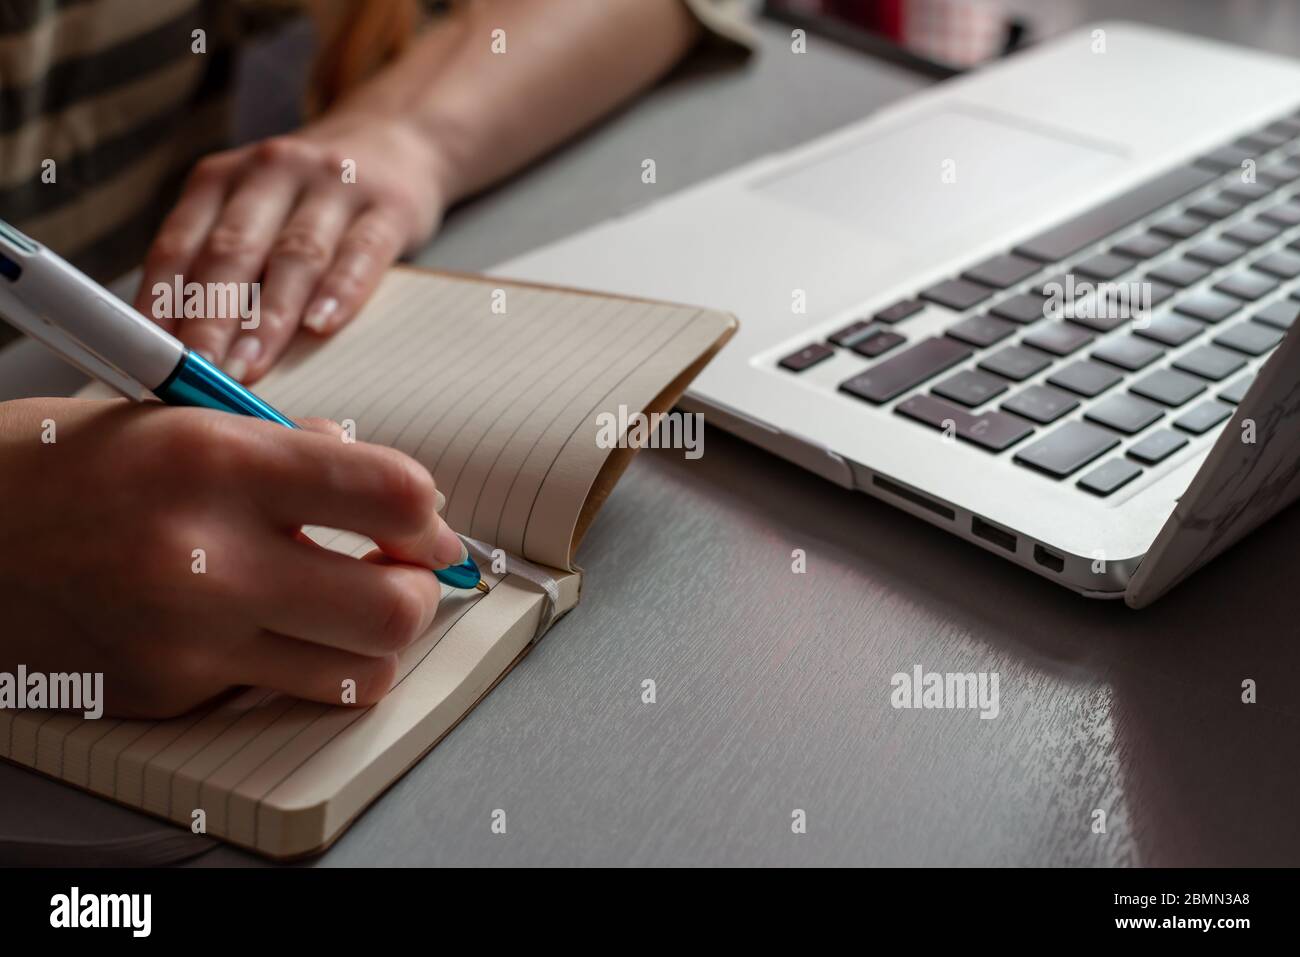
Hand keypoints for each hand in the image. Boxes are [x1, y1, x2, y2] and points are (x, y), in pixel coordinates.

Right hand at [0, 398, 464, 717]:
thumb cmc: (67, 464)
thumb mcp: (180, 421)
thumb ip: (293, 450)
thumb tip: (388, 486)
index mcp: (219, 464)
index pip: (393, 495)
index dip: (427, 513)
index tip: (421, 521)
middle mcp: (207, 561)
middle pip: (395, 608)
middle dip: (418, 591)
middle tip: (400, 574)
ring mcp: (187, 642)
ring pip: (360, 674)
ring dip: (371, 642)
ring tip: (344, 610)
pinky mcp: (167, 695)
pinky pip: (276, 690)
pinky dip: (285, 661)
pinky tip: (248, 625)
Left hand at [134, 118, 448, 382]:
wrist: (395, 139)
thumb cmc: (311, 202)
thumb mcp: (254, 213)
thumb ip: (221, 268)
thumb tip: (185, 355)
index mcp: (221, 179)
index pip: (178, 245)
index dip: (161, 304)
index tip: (154, 362)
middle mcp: (271, 172)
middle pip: (232, 252)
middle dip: (210, 319)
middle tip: (199, 372)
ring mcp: (332, 185)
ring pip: (294, 256)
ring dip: (268, 318)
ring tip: (251, 368)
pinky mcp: (389, 205)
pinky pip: (361, 253)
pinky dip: (339, 292)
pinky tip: (321, 327)